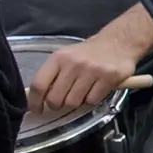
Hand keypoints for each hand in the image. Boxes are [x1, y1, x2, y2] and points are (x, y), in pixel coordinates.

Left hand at [28, 28, 147, 116]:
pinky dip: (91, 99)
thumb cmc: (87, 53)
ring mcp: (92, 71)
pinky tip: (95, 90)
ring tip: (81, 93)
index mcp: (58, 58)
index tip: (36, 110)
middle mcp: (73, 64)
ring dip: (76, 102)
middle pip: (55, 98)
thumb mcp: (65, 57)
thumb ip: (52, 75)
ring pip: (73, 102)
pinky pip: (92, 100)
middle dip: (56, 105)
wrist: (118, 42)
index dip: (34, 101)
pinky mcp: (108, 77)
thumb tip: (38, 98)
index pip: (39, 84)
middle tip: (61, 102)